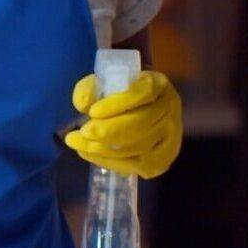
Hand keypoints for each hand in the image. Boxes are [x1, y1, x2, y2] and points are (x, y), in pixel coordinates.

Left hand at [63, 69, 181, 178]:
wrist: (145, 112)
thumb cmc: (121, 93)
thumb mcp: (105, 82)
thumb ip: (90, 88)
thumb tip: (82, 103)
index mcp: (158, 85)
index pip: (142, 93)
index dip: (117, 104)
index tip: (92, 111)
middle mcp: (169, 110)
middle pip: (140, 124)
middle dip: (107, 131)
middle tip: (79, 133)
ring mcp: (169, 138)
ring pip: (135, 147)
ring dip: (102, 148)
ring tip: (77, 143)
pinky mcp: (161, 160)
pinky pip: (134, 165)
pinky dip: (108, 161)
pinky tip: (89, 153)